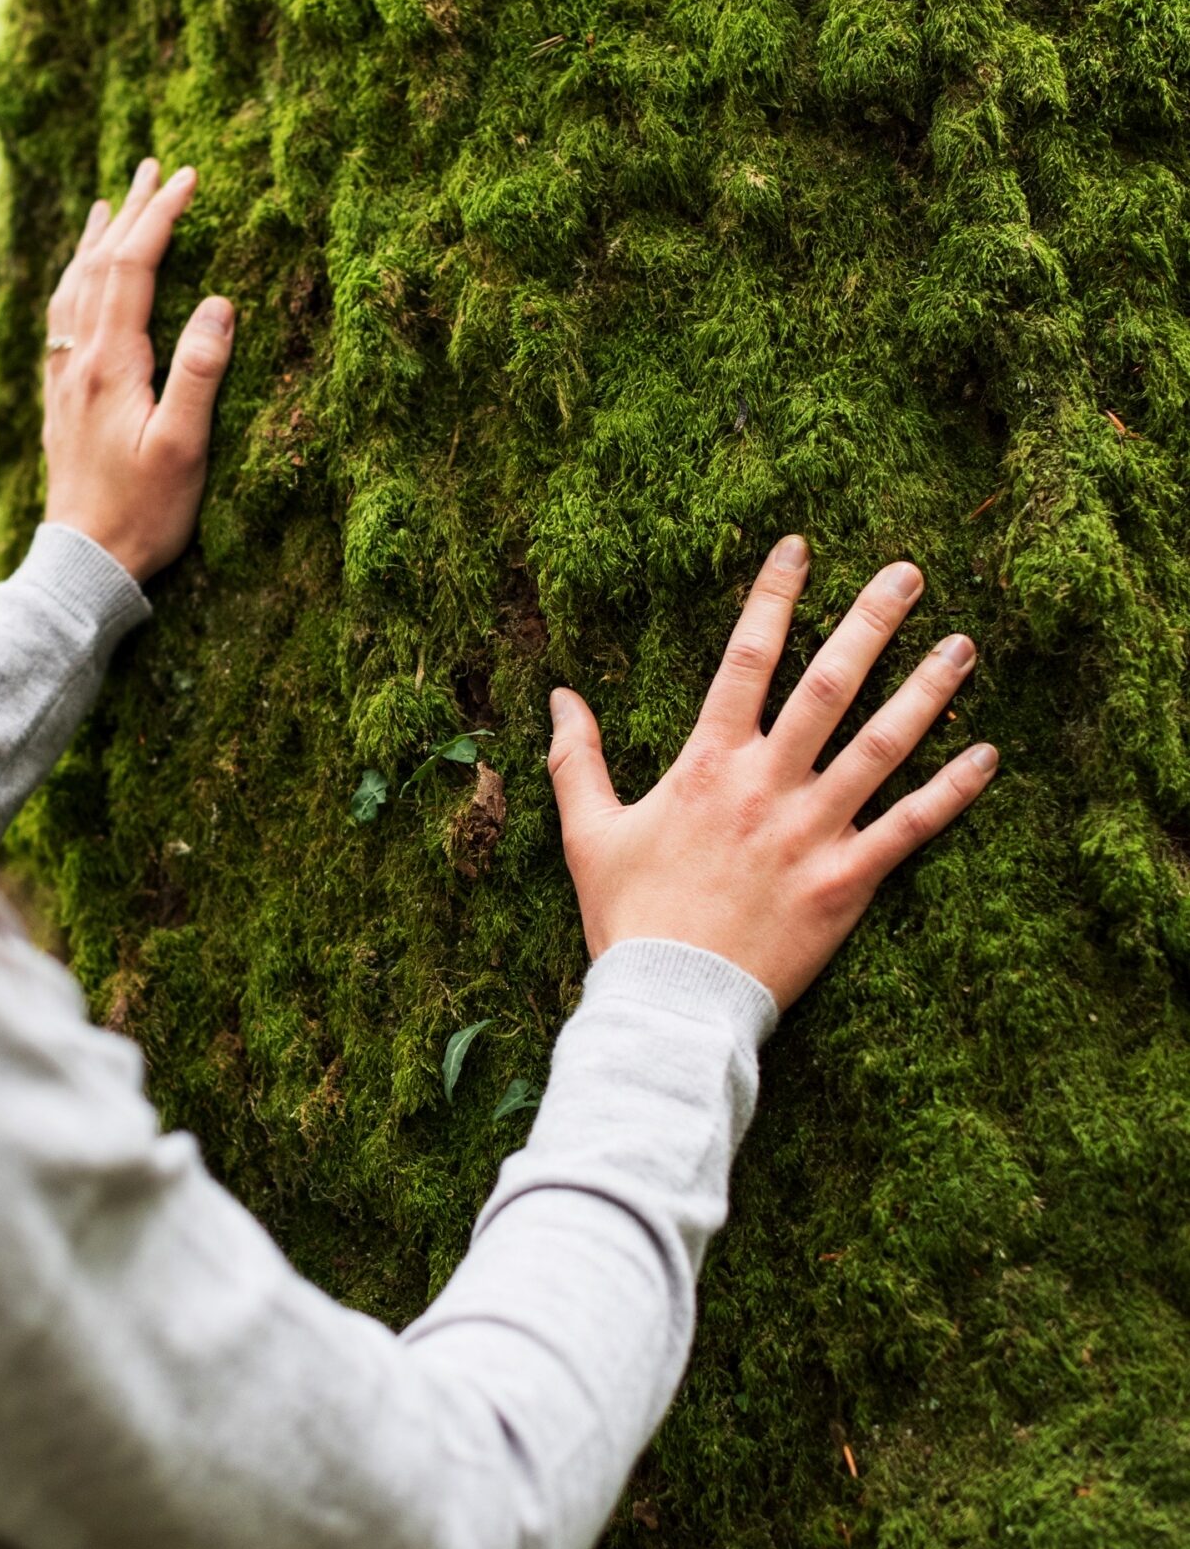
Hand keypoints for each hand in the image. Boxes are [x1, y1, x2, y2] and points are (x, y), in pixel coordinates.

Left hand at [41, 159, 233, 583]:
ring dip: (94, 241)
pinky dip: (74, 283)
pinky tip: (78, 284)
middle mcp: (79, 362)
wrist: (86, 562)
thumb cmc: (144, 513)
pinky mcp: (61, 400)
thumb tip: (218, 303)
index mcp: (111, 365)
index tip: (188, 177)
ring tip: (108, 205)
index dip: (160, 217)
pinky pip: (61, 320)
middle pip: (98, 267)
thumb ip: (200, 373)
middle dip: (129, 212)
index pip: (133, 269)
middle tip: (153, 167)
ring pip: (72, 289)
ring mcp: (64, 380)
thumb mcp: (184, 448)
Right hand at [547, 538, 997, 1008]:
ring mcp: (813, 832)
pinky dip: (953, 791)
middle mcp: (767, 786)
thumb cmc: (628, 918)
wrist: (670, 1001)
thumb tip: (560, 694)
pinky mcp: (847, 882)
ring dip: (926, 691)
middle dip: (871, 622)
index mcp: (707, 765)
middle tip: (909, 573)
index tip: (800, 547)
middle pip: (828, 685)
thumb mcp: (588, 832)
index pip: (744, 660)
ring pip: (881, 746)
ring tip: (963, 645)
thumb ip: (577, 758)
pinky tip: (988, 754)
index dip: (773, 597)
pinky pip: (912, 828)